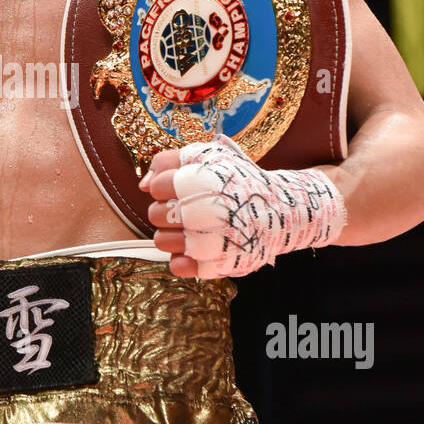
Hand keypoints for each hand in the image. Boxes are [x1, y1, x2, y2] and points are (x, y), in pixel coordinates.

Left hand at [139, 134, 346, 278]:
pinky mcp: (216, 265)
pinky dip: (181, 258)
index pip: (157, 186)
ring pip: (161, 241)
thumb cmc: (238, 181)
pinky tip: (195, 246)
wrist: (280, 211)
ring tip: (190, 228)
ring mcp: (211, 241)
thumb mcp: (209, 156)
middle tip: (184, 209)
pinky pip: (178, 266)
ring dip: (170, 234)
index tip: (180, 187)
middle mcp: (206, 211)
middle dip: (165, 210)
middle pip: (155, 214)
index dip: (165, 186)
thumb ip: (169, 162)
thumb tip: (143, 184)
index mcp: (202, 180)